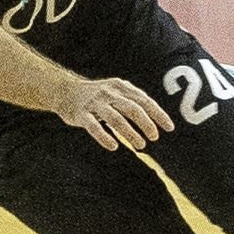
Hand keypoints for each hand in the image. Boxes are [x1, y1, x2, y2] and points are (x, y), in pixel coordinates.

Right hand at [56, 77, 172, 151]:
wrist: (65, 90)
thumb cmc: (96, 95)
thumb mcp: (116, 91)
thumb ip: (133, 100)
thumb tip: (156, 118)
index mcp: (120, 87)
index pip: (144, 101)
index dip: (158, 114)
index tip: (169, 128)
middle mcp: (109, 93)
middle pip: (132, 109)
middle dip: (146, 124)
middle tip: (154, 138)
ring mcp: (94, 103)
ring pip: (116, 119)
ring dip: (130, 133)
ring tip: (140, 145)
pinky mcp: (81, 114)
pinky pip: (94, 127)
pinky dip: (104, 137)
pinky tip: (114, 146)